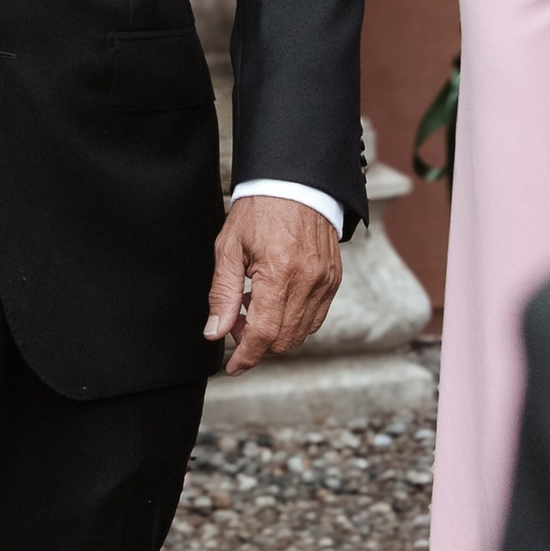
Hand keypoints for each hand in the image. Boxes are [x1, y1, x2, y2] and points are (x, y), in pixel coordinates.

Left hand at [205, 196, 341, 374]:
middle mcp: (307, 281)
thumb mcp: (229, 248)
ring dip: (276, 332)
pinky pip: (316, 317)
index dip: (246, 357)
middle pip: (283, 339)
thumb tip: (215, 332)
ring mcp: (325, 282)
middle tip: (237, 322)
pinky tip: (276, 300)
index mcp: (278, 273)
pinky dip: (295, 320)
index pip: (263, 334)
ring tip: (255, 306)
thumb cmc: (260, 210)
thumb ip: (222, 295)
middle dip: (257, 343)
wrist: (296, 183)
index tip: (233, 367)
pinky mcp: (334, 279)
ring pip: (301, 332)